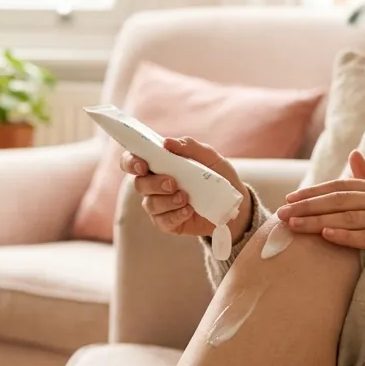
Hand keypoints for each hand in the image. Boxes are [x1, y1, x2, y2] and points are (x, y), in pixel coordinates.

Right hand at [120, 136, 251, 238]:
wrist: (233, 203)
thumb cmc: (217, 175)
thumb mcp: (208, 156)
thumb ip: (188, 146)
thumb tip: (166, 142)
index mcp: (158, 165)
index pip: (132, 161)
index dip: (131, 162)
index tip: (142, 165)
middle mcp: (154, 185)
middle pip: (139, 184)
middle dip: (154, 184)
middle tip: (173, 183)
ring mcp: (160, 205)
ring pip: (150, 204)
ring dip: (166, 201)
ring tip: (186, 198)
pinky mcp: (168, 223)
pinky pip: (163, 221)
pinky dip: (175, 215)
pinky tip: (188, 211)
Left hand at [276, 150, 364, 281]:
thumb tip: (354, 153)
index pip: (340, 186)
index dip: (313, 192)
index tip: (290, 197)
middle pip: (339, 199)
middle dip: (307, 205)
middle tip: (281, 212)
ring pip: (348, 218)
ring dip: (317, 220)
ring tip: (293, 224)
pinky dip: (345, 236)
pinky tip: (326, 235)